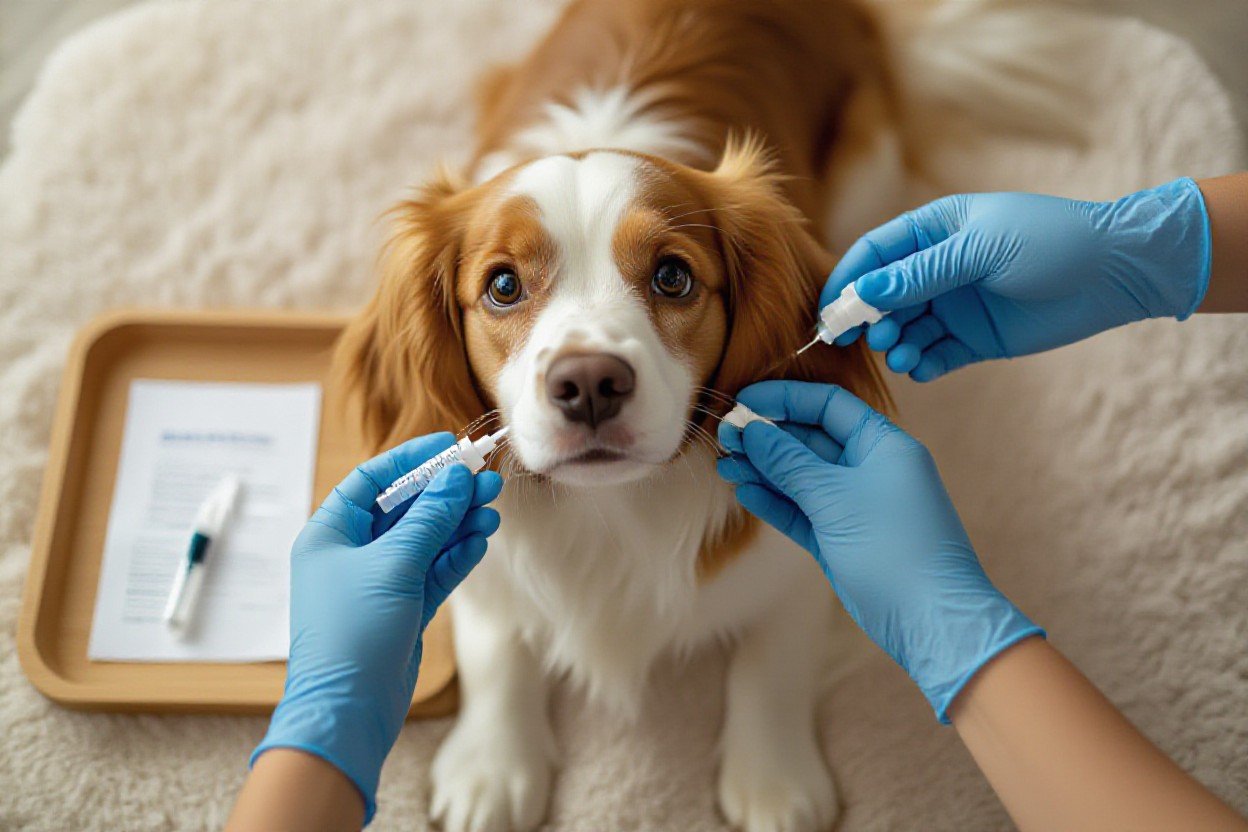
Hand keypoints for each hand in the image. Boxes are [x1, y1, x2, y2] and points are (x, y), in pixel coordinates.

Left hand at [251, 433, 503, 822]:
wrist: (348, 709)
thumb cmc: (353, 632)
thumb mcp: (393, 564)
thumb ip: (428, 518)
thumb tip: (455, 478)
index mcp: (331, 533)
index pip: (373, 480)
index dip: (412, 460)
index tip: (450, 447)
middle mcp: (352, 553)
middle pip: (405, 508)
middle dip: (446, 494)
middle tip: (486, 479)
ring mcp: (379, 581)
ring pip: (425, 539)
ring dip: (458, 522)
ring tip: (493, 508)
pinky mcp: (402, 608)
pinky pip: (433, 569)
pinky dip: (457, 554)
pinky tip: (481, 539)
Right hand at [716, 381, 1041, 720]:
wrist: (931, 620)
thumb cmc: (895, 549)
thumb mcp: (835, 498)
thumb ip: (789, 462)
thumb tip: (751, 430)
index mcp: (883, 445)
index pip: (828, 405)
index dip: (783, 399)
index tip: (743, 402)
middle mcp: (870, 469)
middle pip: (810, 439)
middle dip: (767, 436)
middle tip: (725, 438)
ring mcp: (855, 505)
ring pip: (801, 476)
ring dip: (764, 469)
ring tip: (725, 465)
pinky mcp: (842, 538)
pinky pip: (802, 510)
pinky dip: (775, 500)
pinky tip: (745, 491)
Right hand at [826, 178, 1210, 380]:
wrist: (1117, 271)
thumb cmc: (1051, 242)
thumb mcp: (980, 250)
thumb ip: (921, 274)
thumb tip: (865, 292)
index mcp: (934, 230)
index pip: (874, 254)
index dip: (848, 280)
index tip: (830, 311)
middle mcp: (938, 268)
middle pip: (883, 296)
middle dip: (870, 320)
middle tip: (871, 339)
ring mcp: (955, 304)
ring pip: (906, 329)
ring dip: (896, 345)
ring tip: (902, 355)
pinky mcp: (975, 338)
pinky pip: (935, 355)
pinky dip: (923, 364)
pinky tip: (923, 369)